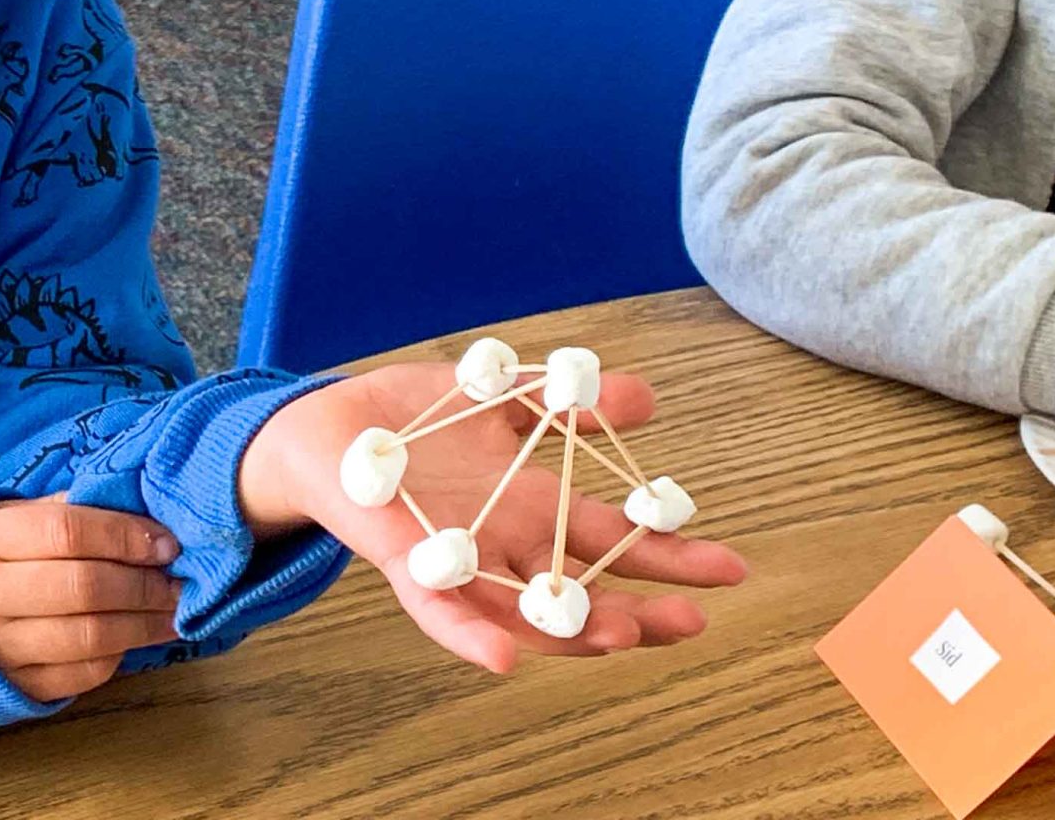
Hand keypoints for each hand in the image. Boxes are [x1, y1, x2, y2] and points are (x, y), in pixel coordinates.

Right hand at [0, 494, 183, 702]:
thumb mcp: (2, 519)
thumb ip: (61, 512)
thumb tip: (137, 516)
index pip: (65, 532)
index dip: (123, 535)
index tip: (164, 541)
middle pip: (83, 588)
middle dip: (143, 584)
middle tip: (179, 580)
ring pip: (89, 638)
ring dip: (144, 624)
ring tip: (174, 611)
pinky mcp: (14, 687)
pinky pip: (81, 675)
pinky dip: (118, 655)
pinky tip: (136, 638)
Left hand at [238, 361, 747, 672]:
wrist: (325, 424)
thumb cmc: (412, 422)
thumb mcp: (498, 397)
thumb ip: (563, 400)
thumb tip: (643, 396)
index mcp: (532, 507)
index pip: (612, 541)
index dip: (668, 555)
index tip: (729, 568)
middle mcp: (504, 545)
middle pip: (582, 593)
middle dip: (639, 610)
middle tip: (695, 620)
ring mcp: (457, 559)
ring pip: (523, 613)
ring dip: (569, 630)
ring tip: (622, 635)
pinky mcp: (404, 562)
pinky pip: (438, 607)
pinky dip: (469, 635)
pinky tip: (503, 658)